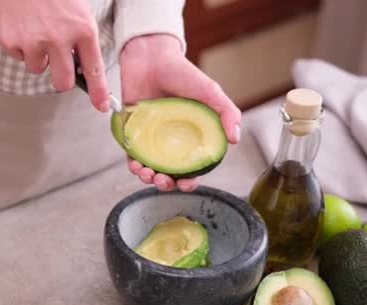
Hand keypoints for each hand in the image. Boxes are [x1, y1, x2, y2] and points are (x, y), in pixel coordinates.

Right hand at [0, 0, 109, 111]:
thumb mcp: (78, 9)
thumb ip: (81, 38)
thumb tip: (81, 69)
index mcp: (83, 29)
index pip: (94, 70)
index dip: (99, 93)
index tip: (102, 106)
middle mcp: (59, 39)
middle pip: (63, 83)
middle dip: (61, 79)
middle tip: (58, 66)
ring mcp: (33, 42)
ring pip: (37, 70)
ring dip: (38, 57)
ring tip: (36, 31)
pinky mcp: (10, 41)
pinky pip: (18, 57)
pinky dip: (20, 46)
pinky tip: (22, 26)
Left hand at [119, 34, 240, 191]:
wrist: (152, 57)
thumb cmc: (183, 74)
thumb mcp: (210, 92)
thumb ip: (226, 113)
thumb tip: (235, 139)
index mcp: (191, 137)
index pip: (192, 167)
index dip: (191, 180)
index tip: (187, 183)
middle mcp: (170, 142)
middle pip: (169, 173)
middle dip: (167, 184)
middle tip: (165, 181)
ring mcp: (150, 138)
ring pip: (149, 168)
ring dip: (148, 178)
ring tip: (149, 175)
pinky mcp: (132, 132)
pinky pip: (131, 155)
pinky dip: (133, 165)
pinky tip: (136, 166)